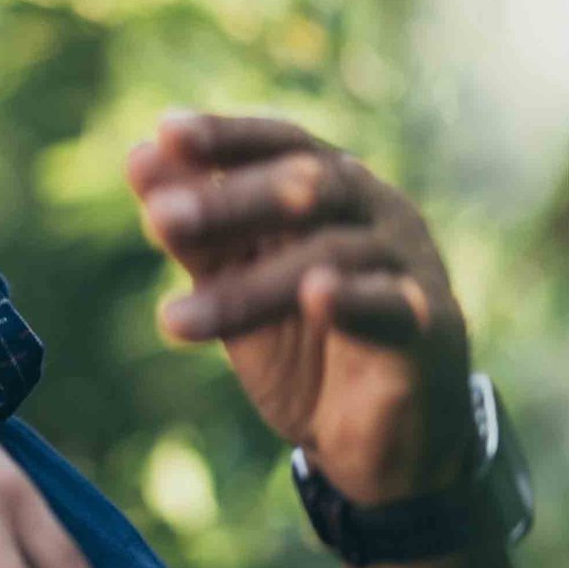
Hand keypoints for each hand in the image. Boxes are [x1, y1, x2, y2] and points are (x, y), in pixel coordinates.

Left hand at [129, 112, 474, 505]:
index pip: (282, 144)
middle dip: (228, 202)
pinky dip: (351, 297)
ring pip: (330, 255)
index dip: (228, 136)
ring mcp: (409, 264)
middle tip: (159, 217)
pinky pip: (391, 304)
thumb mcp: (236, 282)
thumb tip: (139, 157)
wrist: (380, 435)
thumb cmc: (302, 340)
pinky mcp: (429, 326)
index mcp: (333, 188)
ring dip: (248, 286)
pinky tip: (314, 296)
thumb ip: (196, 231)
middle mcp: (377, 212)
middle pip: (308, 186)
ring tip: (173, 320)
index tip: (165, 132)